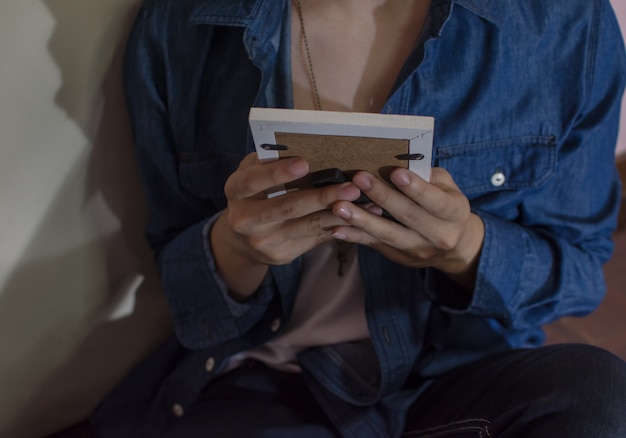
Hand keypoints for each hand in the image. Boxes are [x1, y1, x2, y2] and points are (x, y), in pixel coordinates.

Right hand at [211, 153, 360, 298]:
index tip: (304, 163)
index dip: (277, 172)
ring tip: (365, 203)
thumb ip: (269, 162)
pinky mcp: (282, 255)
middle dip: (321, 197)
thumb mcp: (252, 174)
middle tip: (350, 187)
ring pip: (307, 226)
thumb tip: (303, 147)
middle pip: (287, 207)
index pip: (253, 180)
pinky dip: (339, 227)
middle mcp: (245, 220)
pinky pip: (315, 240)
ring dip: (339, 214)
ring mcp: (264, 241)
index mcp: (235, 191)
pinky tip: (360, 219)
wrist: (242, 239)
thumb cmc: (254, 193)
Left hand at [331, 167, 484, 288]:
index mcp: (455, 213)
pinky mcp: (399, 256)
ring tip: (340, 206)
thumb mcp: (447, 188)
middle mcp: (440, 235)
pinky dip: (354, 236)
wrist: (455, 246)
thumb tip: (403, 162)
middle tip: (359, 178)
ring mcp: (418, 249)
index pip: (435, 200)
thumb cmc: (446, 205)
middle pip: (408, 215)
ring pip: (388, 234)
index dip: (416, 187)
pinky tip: (336, 229)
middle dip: (382, 196)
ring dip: (361, 219)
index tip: (396, 173)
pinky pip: (374, 244)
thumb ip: (428, 176)